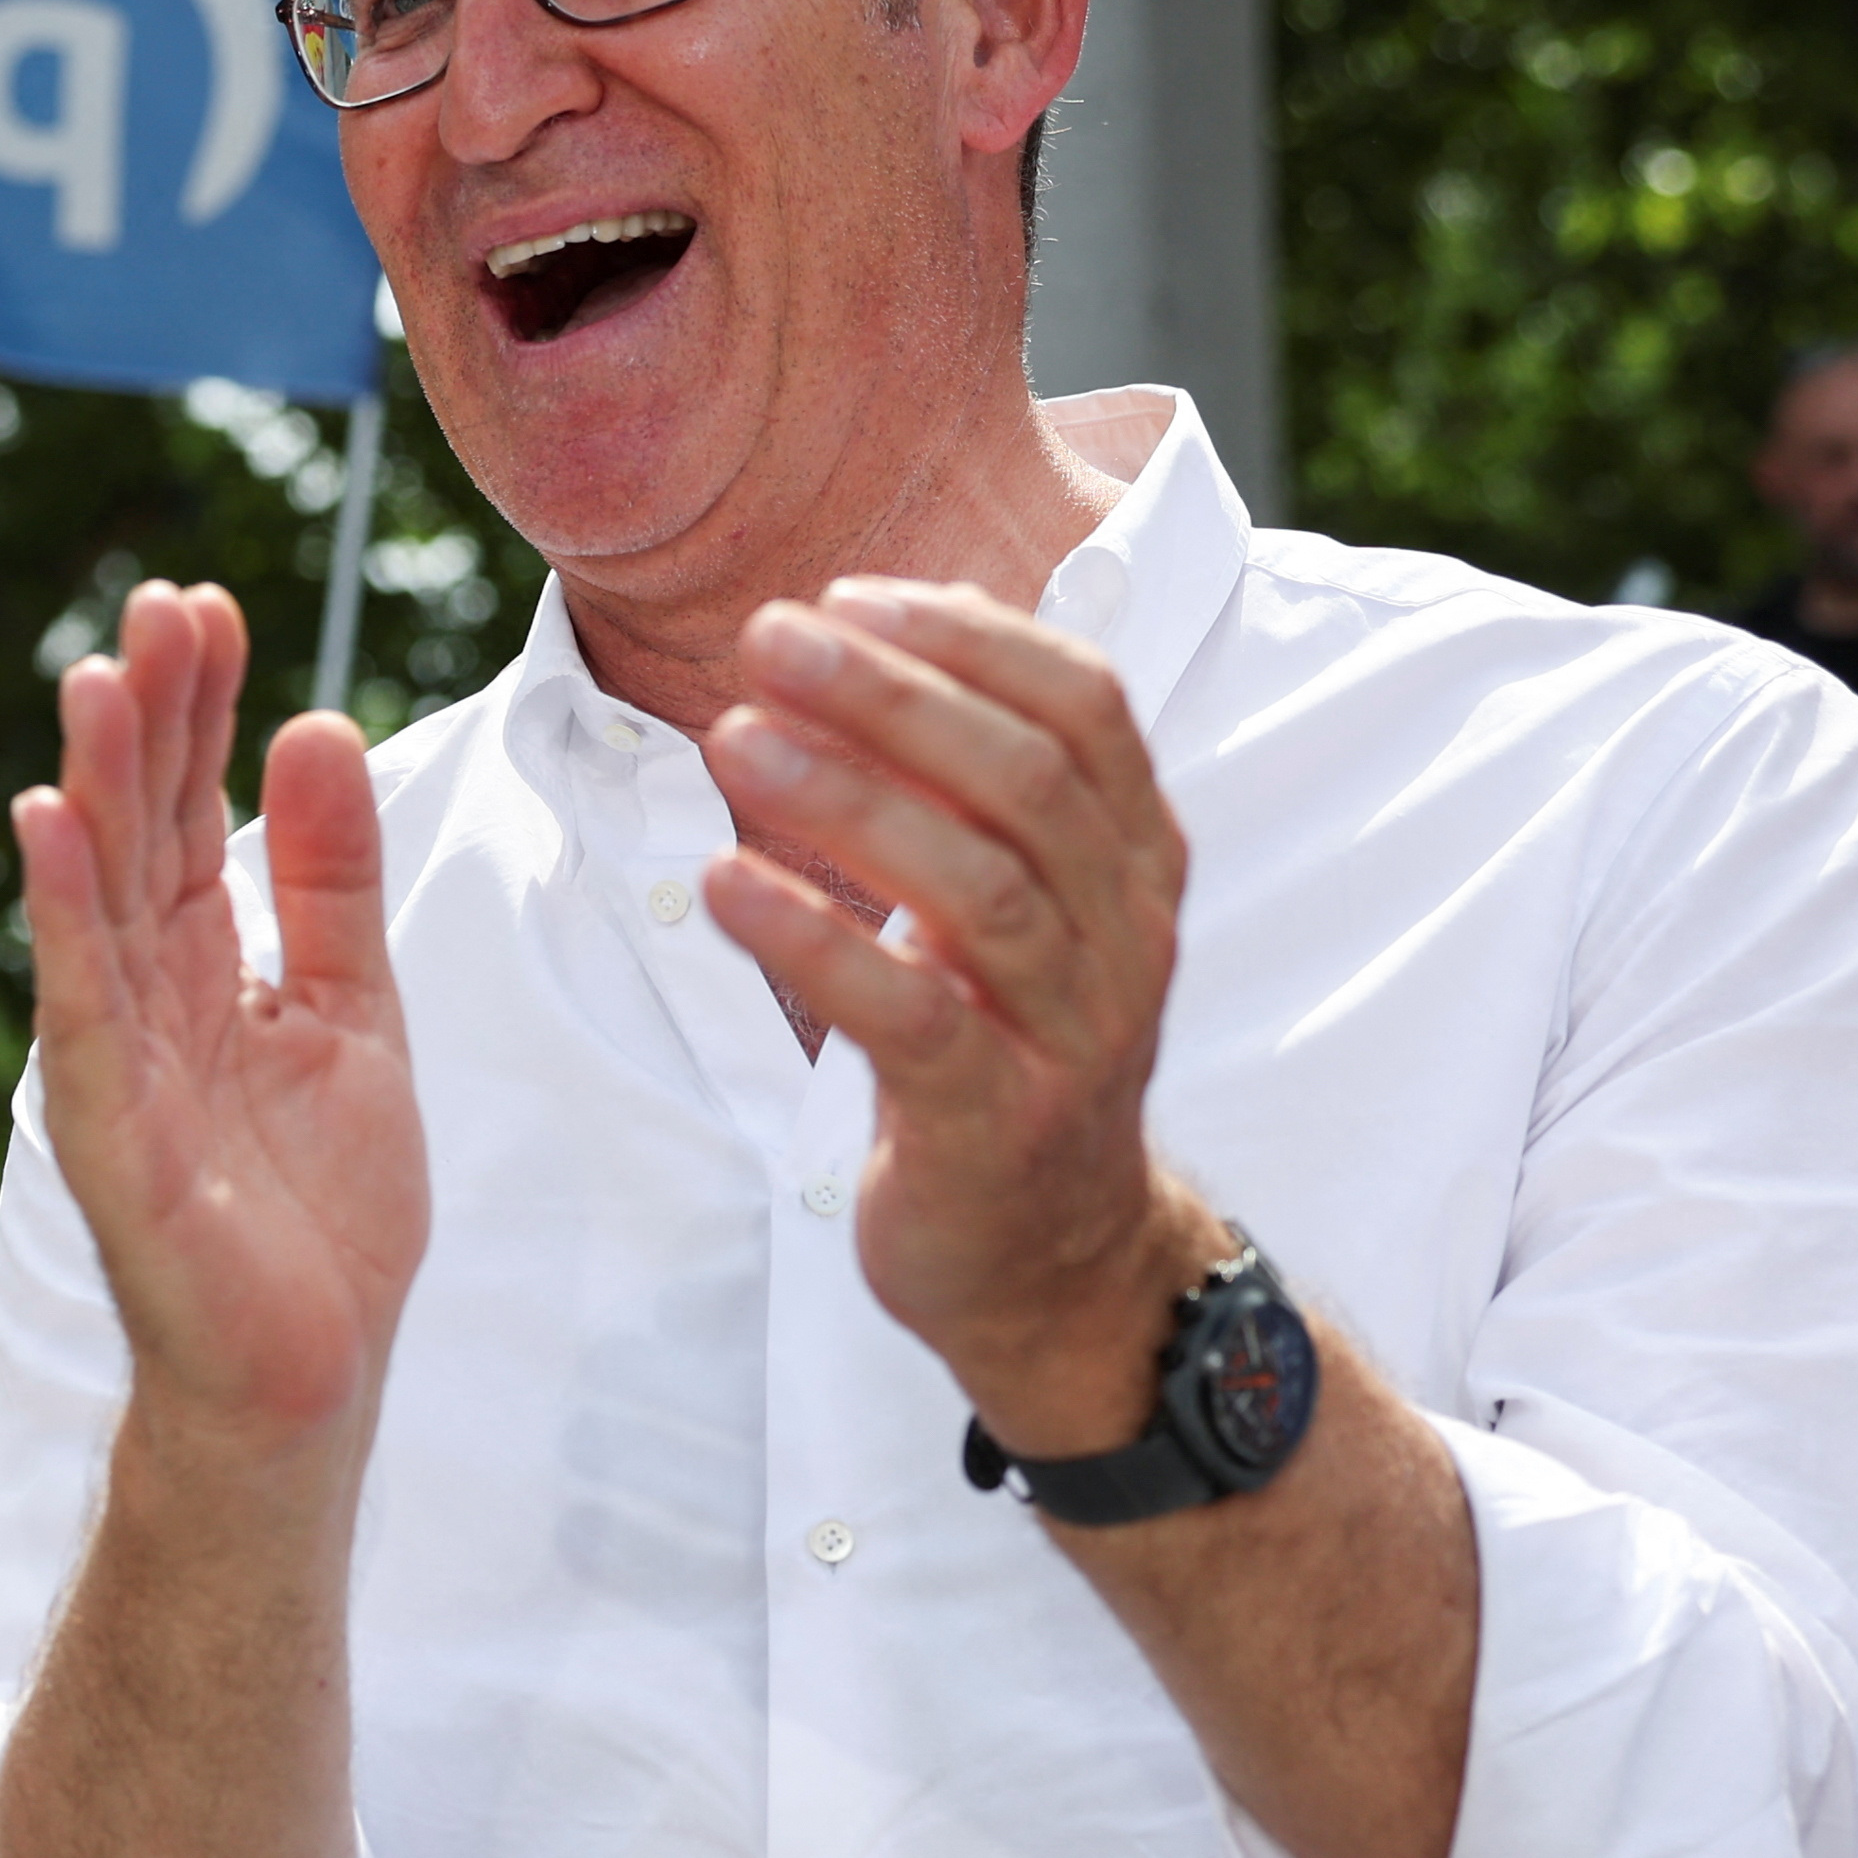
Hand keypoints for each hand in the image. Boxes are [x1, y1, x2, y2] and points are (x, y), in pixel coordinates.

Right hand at [11, 581, 426, 1463]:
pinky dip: (63, 918)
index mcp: (204, 968)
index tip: (205, 607)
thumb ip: (329, 883)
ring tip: (98, 679)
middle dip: (147, 718)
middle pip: (137, 832)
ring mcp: (118, 1064)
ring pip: (98, 902)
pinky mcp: (110, 1134)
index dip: (198, 711)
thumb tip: (318, 726)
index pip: (187, 810)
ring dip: (94, 787)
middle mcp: (144, 1000)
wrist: (308, 1376)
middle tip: (156, 605)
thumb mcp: (355, 1012)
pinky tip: (49, 828)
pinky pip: (83, 1008)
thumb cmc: (320, 1214)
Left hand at [699, 581, 1221, 1451]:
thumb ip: (980, 780)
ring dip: (848, 800)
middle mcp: (1123, 937)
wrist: (1055, 1261)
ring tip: (734, 737)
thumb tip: (905, 618)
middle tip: (770, 639)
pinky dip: (812, 941)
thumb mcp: (1017, 901)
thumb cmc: (1008, 1050)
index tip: (848, 596)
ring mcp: (1070, 1035)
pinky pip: (908, 1016)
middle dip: (894, 696)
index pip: (1085, 709)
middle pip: (1026, 782)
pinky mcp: (993, 1125)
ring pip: (977, 889)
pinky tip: (721, 885)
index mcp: (1136, 860)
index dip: (970, 640)